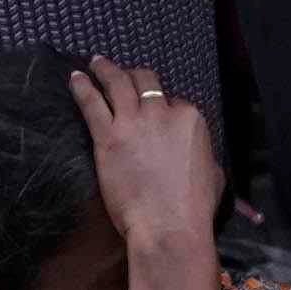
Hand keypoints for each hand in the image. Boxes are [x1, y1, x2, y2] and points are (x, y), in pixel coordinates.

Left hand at [73, 55, 224, 263]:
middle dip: (135, 75)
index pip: (173, 101)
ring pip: (118, 83)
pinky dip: (83, 87)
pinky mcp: (108, 136)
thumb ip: (203, 152)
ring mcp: (134, 122)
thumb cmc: (194, 208)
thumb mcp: (214, 173)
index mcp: (190, 119)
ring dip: (105, 69)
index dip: (161, 105)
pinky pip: (92, 103)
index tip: (152, 110)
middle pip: (146, 81)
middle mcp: (162, 113)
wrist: (169, 226)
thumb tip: (197, 151)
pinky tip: (76, 78)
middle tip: (124, 74)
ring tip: (96, 62)